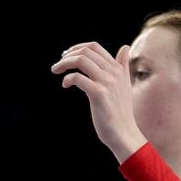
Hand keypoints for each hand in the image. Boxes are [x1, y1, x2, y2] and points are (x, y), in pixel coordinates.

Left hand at [51, 42, 147, 162]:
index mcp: (118, 68)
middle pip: (86, 51)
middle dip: (68, 55)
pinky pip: (78, 78)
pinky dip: (67, 79)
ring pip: (81, 60)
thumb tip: (124, 47)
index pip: (94, 47)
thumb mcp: (124, 84)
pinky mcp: (99, 93)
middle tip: (58, 65)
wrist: (124, 133)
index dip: (77, 48)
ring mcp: (107, 82)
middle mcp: (114, 72)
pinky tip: (65, 85)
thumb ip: (122, 66)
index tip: (66, 55)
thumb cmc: (120, 111)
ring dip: (64, 63)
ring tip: (56, 70)